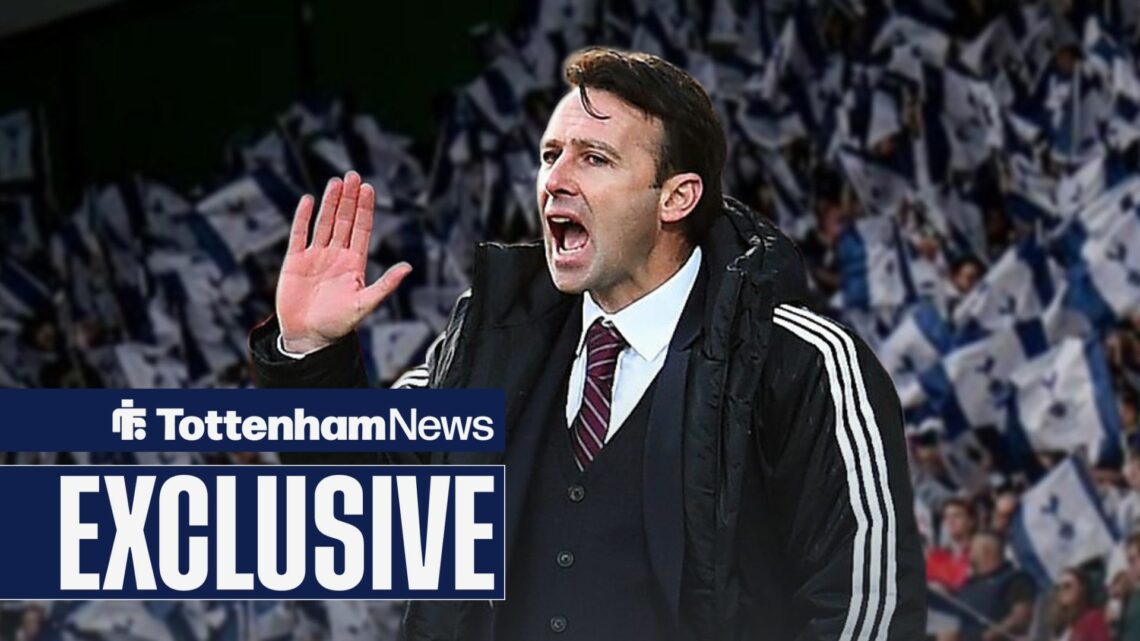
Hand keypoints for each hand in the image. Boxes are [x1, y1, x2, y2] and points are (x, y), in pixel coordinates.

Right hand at [275, 171, 411, 352]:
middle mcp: (336, 256)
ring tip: (336, 182)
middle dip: (349, 198)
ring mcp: (315, 256)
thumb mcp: (366, 303)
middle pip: (344, 220)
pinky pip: (299, 234)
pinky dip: (303, 217)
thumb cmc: (338, 324)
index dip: (365, 209)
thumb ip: (386, 284)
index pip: (361, 229)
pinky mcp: (295, 261)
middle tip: (353, 175)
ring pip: (324, 223)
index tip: (369, 188)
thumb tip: (408, 267)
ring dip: (330, 203)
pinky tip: (309, 200)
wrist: (309, 336)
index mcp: (354, 263)